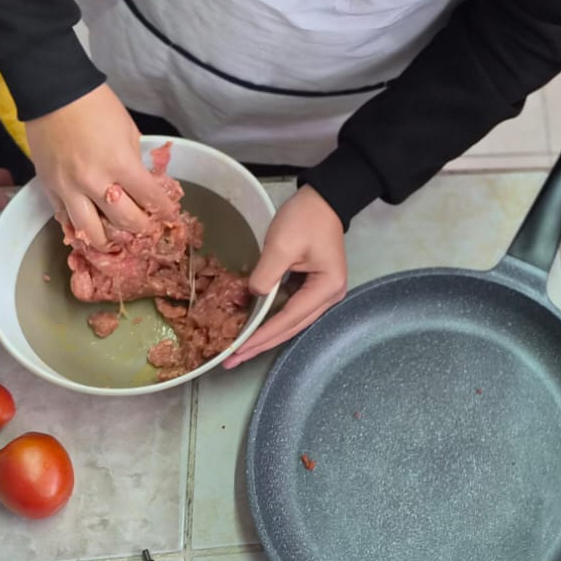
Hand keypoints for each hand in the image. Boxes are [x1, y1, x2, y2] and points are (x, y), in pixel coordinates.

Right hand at [24, 85, 167, 242]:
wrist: (54, 94)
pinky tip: (87, 229)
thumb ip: (133, 161)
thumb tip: (137, 183)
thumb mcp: (129, 131)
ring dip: (107, 240)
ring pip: (90, 231)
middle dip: (140, 228)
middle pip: (124, 221)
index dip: (164, 210)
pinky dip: (78, 227)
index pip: (150, 198)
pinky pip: (64, 218)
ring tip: (115, 242)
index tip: (169, 215)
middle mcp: (95, 182)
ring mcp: (68, 188)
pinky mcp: (49, 188)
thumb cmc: (98, 107)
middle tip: (146, 230)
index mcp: (121, 164)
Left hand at [224, 185, 345, 366]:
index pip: (288, 319)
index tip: (236, 350)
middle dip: (261, 344)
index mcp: (326, 289)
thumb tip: (254, 297)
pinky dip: (271, 320)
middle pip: (291, 327)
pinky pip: (290, 309)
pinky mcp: (313, 287)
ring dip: (265, 335)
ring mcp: (322, 293)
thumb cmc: (305, 220)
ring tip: (239, 350)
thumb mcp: (282, 246)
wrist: (323, 199)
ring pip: (290, 322)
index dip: (261, 336)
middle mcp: (329, 297)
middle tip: (231, 360)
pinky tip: (253, 328)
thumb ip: (266, 276)